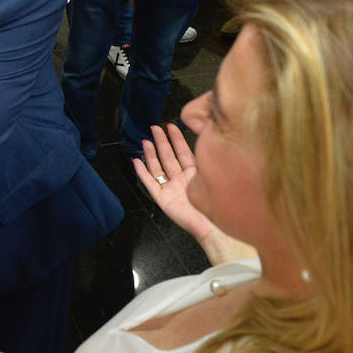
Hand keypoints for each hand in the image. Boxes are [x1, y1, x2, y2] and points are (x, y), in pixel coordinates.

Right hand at [132, 123, 211, 240]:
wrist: (211, 225)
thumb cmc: (216, 204)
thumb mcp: (211, 175)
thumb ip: (205, 159)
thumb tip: (206, 138)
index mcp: (194, 174)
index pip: (183, 151)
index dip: (176, 138)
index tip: (170, 126)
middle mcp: (182, 180)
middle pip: (168, 156)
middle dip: (162, 141)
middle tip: (155, 128)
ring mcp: (171, 189)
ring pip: (158, 167)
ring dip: (151, 154)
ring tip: (145, 141)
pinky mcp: (163, 199)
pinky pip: (150, 183)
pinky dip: (142, 172)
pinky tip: (137, 162)